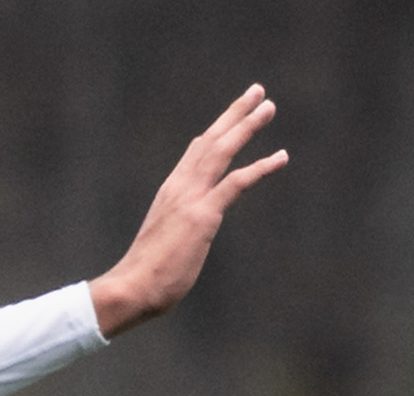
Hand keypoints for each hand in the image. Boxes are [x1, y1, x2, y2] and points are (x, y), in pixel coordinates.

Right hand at [88, 85, 287, 337]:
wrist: (132, 286)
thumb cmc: (146, 275)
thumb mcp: (166, 242)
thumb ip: (179, 231)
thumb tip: (186, 239)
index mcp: (171, 191)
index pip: (196, 152)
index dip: (217, 131)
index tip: (233, 115)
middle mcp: (180, 186)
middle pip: (211, 139)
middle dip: (235, 113)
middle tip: (257, 91)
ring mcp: (191, 198)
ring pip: (222, 150)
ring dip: (247, 126)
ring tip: (269, 106)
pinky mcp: (204, 215)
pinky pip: (236, 183)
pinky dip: (260, 167)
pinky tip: (281, 157)